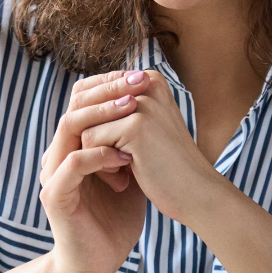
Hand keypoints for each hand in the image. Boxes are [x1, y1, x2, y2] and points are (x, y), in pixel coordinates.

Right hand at [35, 70, 151, 272]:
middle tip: (137, 82)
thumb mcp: (129, 172)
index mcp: (73, 145)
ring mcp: (54, 173)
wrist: (97, 262)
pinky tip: (125, 158)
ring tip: (131, 110)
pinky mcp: (55, 195)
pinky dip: (100, 155)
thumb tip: (157, 110)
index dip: (110, 84)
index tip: (141, 76)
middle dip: (108, 90)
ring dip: (102, 115)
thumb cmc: (114, 219)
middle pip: (74, 105)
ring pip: (69, 127)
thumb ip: (132, 142)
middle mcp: (58, 154)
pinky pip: (73, 164)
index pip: (83, 100)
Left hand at [79, 70, 217, 225]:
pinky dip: (101, 165)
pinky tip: (124, 177)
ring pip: (85, 124)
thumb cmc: (167, 164)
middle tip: (114, 165)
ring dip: (95, 154)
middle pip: (87, 108)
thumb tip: (75, 97)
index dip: (96, 126)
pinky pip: (90, 141)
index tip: (117, 149)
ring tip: (121, 170)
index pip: (95, 93)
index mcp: (149, 78)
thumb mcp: (142, 127)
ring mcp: (142, 103)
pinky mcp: (135, 126)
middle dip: (94, 140)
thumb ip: (115, 108)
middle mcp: (146, 83)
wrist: (196, 194)